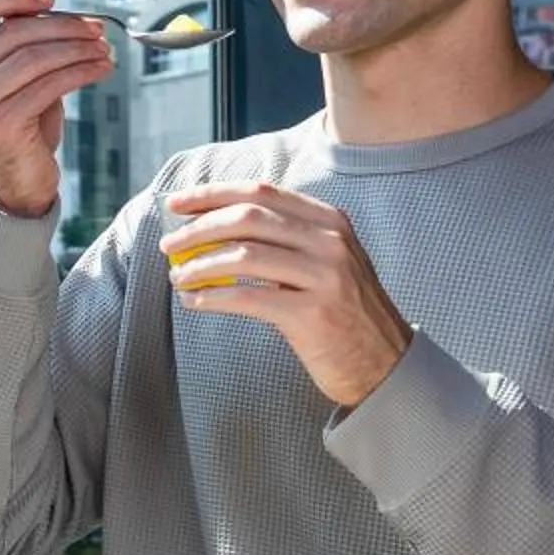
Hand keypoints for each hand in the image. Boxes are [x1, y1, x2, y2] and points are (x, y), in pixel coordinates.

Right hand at [0, 0, 113, 218]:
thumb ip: (10, 24)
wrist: (11, 183)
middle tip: (96, 27)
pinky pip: (49, 86)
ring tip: (103, 49)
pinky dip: (81, 73)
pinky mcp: (0, 125)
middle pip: (14, 32)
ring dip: (77, 49)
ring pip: (35, 58)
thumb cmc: (14, 121)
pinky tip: (101, 69)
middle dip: (63, 25)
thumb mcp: (10, 68)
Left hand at [162, 181, 412, 408]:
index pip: (261, 192)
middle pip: (248, 217)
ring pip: (244, 256)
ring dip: (200, 265)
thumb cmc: (341, 312)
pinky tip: (194, 302)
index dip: (213, 194)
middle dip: (199, 228)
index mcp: (330, 220)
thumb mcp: (324, 262)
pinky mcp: (314, 314)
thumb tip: (210, 230)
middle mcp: (330, 241)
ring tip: (177, 277)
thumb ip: (282, 240)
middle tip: (169, 245)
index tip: (177, 204)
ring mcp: (326, 276)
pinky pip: (249, 298)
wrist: (384, 362)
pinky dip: (213, 297)